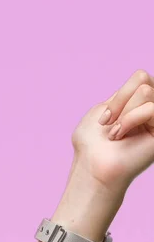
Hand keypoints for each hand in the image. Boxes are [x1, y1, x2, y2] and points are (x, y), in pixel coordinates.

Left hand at [71, 69, 153, 197]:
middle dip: (120, 101)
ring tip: (115, 132)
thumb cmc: (92, 141)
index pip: (142, 76)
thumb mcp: (105, 107)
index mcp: (140, 106)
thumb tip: (147, 78)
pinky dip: (129, 119)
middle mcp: (153, 112)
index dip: (121, 93)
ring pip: (147, 92)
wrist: (93, 165)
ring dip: (122, 113)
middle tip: (109, 124)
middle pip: (145, 78)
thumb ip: (128, 91)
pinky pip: (151, 108)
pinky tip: (120, 135)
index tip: (105, 116)